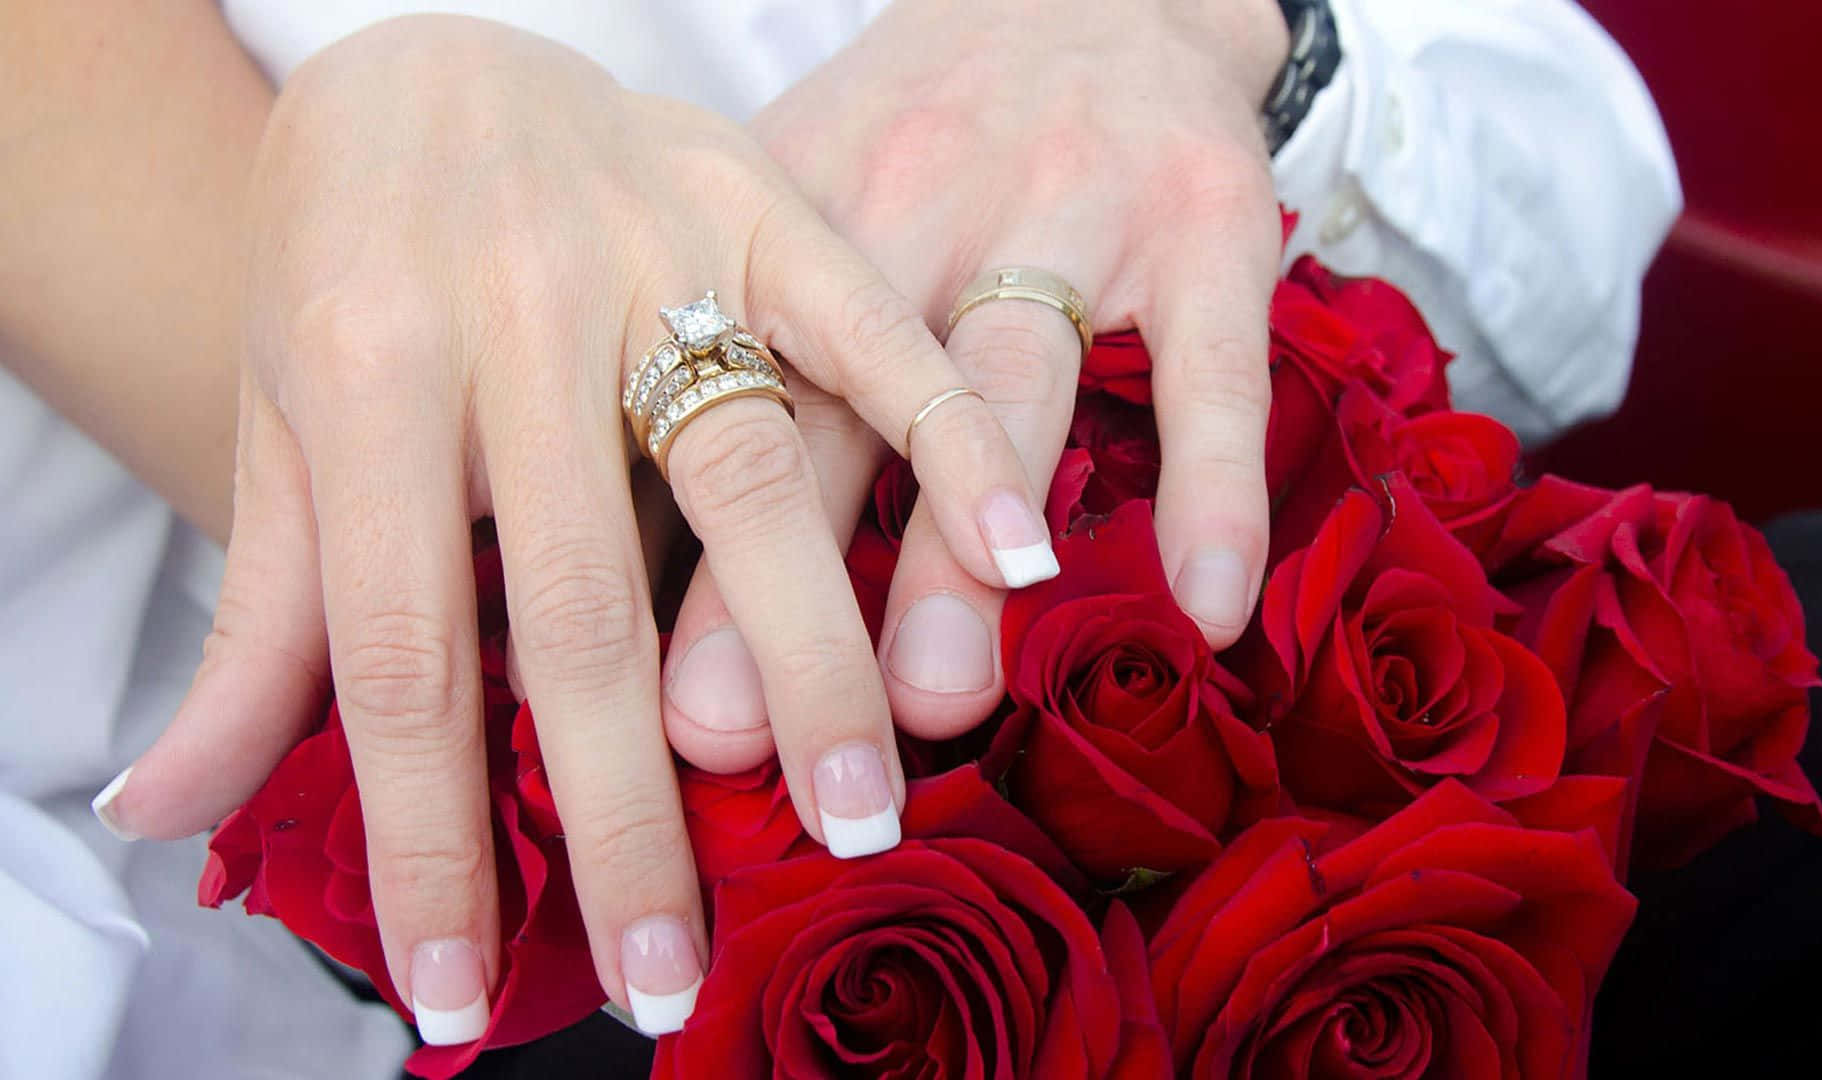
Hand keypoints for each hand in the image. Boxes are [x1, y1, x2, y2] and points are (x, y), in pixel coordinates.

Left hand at [94, 15, 1045, 1040]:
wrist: (423, 56)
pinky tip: (1013, 558)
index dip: (429, 839)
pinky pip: (871, 328)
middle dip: (627, 804)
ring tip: (854, 814)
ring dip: (809, 662)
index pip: (400, 652)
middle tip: (672, 963)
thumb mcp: (276, 427)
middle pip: (579, 599)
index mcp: (361, 368)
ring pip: (743, 477)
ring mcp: (652, 247)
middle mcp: (509, 308)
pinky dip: (946, 440)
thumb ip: (258, 624)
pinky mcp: (765, 201)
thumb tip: (165, 808)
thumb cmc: (344, 262)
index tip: (461, 992)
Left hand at [663, 0, 1290, 768]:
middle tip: (737, 728)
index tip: (647, 697)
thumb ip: (724, 336)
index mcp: (798, 211)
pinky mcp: (1206, 220)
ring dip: (967, 550)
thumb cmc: (920, 127)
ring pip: (1006, 388)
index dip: (682, 549)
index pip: (723, 393)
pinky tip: (1204, 606)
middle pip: (838, 408)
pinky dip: (1211, 486)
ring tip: (937, 698)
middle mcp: (918, 203)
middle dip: (784, 579)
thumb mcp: (800, 192)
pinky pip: (1211, 368)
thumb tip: (609, 541)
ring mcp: (1069, 208)